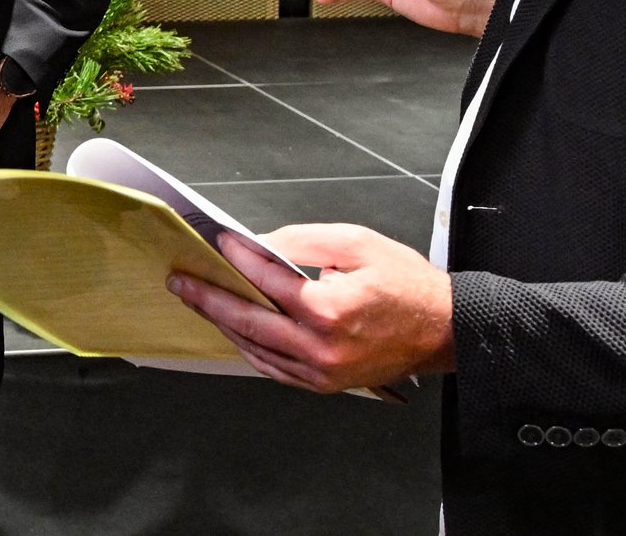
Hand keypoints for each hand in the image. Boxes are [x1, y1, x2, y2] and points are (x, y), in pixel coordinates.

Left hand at [168, 225, 455, 392]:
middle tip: (181, 282)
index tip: (219, 243)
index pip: (266, 280)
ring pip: (255, 349)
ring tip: (199, 301)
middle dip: (208, 299)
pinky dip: (250, 346)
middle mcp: (320, 347)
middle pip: (247, 321)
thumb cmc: (407, 285)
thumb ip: (302, 241)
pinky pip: (274, 368)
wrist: (444, 331)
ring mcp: (321, 371)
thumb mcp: (356, 244)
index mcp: (328, 309)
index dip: (237, 259)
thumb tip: (259, 244)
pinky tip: (234, 328)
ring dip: (223, 324)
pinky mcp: (324, 383)